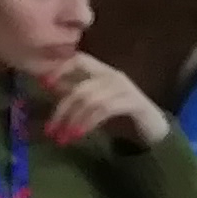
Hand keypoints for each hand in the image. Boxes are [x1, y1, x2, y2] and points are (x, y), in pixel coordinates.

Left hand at [35, 53, 166, 149]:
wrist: (154, 129)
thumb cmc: (120, 115)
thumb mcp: (93, 103)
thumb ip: (75, 95)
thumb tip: (48, 87)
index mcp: (101, 71)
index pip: (78, 59)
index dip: (59, 68)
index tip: (42, 84)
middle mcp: (112, 75)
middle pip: (79, 87)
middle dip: (61, 110)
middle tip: (49, 130)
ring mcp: (124, 87)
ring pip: (89, 100)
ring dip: (73, 121)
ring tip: (62, 138)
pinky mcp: (133, 102)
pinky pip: (104, 109)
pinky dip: (88, 122)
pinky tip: (78, 134)